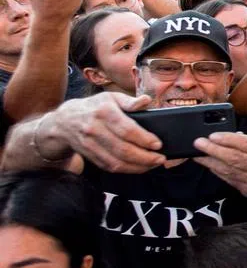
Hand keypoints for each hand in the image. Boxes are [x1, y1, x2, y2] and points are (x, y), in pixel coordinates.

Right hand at [39, 94, 163, 173]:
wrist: (64, 121)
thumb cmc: (94, 107)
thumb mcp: (110, 97)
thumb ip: (129, 101)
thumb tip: (146, 100)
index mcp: (104, 112)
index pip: (126, 129)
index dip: (144, 139)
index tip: (158, 144)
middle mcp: (95, 129)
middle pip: (123, 149)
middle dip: (145, 157)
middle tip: (160, 159)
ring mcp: (90, 145)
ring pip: (116, 161)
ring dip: (138, 166)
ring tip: (153, 164)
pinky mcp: (89, 156)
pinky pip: (109, 166)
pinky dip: (126, 170)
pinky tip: (139, 167)